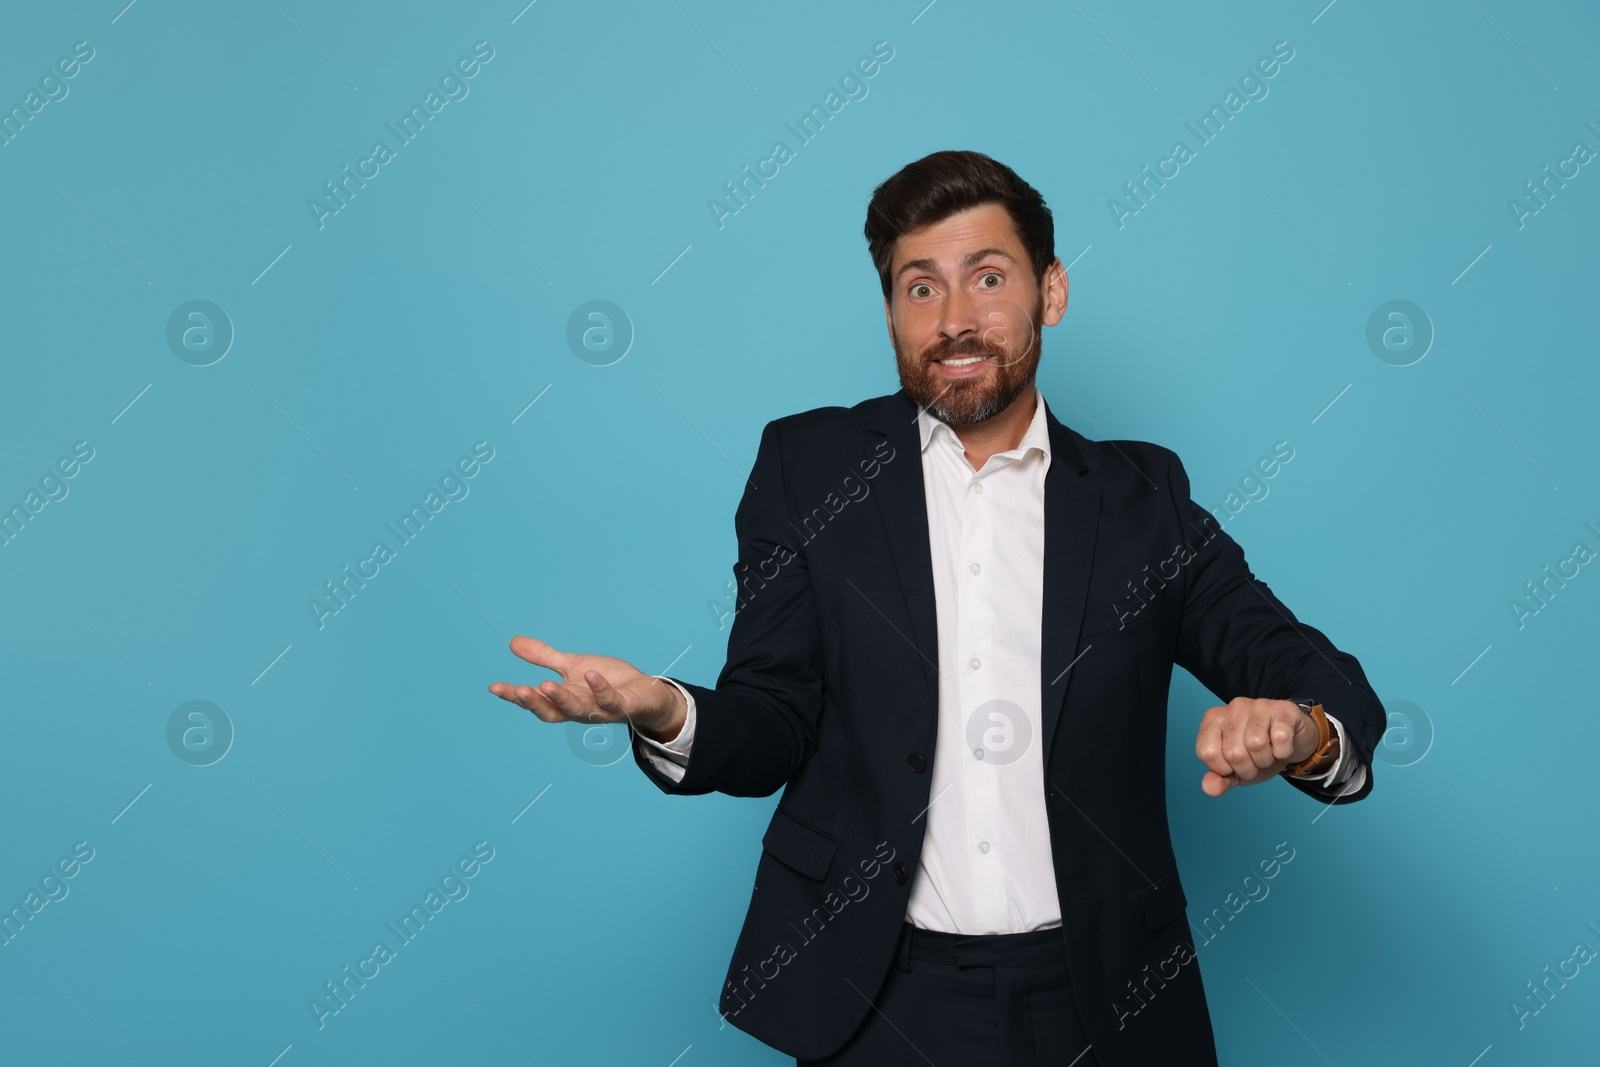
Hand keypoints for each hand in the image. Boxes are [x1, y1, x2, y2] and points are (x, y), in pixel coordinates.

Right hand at [488, 636, 686, 741]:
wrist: (645, 693)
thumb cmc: (607, 682)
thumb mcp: (571, 666)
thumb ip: (544, 658)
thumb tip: (513, 642)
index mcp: (564, 701)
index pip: (536, 700)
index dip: (515, 696)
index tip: (494, 687)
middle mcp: (579, 709)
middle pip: (552, 711)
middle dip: (535, 702)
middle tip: (518, 691)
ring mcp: (601, 710)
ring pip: (578, 709)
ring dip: (563, 699)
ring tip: (547, 685)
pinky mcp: (624, 706)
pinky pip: (611, 700)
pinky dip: (600, 689)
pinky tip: (590, 675)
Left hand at [1194, 697, 1323, 796]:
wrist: (1293, 742)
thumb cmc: (1258, 754)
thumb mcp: (1236, 772)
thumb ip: (1219, 780)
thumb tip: (1209, 788)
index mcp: (1213, 720)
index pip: (1207, 753)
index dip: (1224, 769)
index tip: (1235, 765)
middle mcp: (1233, 708)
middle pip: (1233, 753)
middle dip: (1248, 768)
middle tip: (1255, 760)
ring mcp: (1259, 705)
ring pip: (1256, 744)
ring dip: (1266, 760)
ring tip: (1268, 752)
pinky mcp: (1283, 708)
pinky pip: (1280, 737)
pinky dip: (1283, 751)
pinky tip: (1282, 745)